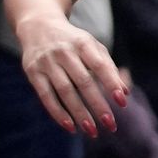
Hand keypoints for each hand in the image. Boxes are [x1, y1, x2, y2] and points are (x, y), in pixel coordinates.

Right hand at [18, 14, 127, 137]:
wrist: (38, 26)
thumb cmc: (74, 41)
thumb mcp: (93, 47)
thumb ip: (109, 67)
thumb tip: (125, 93)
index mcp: (83, 43)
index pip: (99, 65)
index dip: (111, 83)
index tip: (122, 102)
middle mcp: (64, 52)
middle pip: (83, 82)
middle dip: (97, 105)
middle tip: (111, 125)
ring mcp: (46, 62)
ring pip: (64, 91)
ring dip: (79, 113)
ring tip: (92, 130)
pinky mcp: (33, 73)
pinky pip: (45, 96)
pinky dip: (57, 113)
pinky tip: (70, 127)